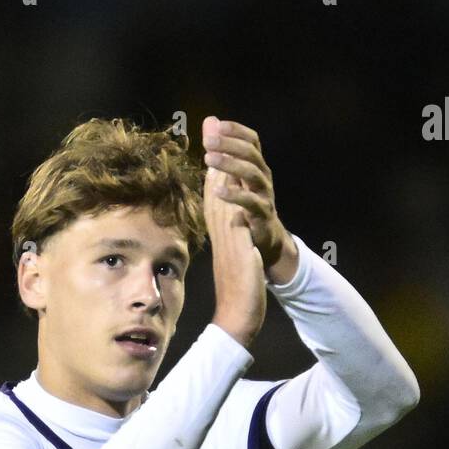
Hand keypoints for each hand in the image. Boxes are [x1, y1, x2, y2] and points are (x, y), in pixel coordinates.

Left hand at [202, 116, 296, 279]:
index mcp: (257, 165)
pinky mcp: (262, 214)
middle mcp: (263, 176)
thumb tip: (209, 121)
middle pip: (250, 154)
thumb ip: (221, 150)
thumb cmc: (246, 205)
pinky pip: (250, 202)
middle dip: (229, 145)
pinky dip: (234, 195)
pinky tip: (217, 191)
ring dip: (230, 165)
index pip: (251, 140)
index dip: (237, 130)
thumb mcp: (232, 175)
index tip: (217, 126)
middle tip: (207, 142)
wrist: (265, 238)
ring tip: (208, 159)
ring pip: (252, 174)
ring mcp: (265, 195)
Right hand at [204, 155, 265, 349]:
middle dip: (213, 159)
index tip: (213, 148)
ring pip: (219, 200)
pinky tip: (225, 179)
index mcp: (222, 238)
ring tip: (214, 141)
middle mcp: (222, 236)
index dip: (215, 172)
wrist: (237, 321)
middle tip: (209, 127)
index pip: (216, 199)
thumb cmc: (238, 298)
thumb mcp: (236, 264)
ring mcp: (228, 242)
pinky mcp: (238, 249)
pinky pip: (231, 218)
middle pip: (215, 191)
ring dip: (217, 170)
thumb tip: (236, 238)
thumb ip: (235, 247)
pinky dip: (227, 198)